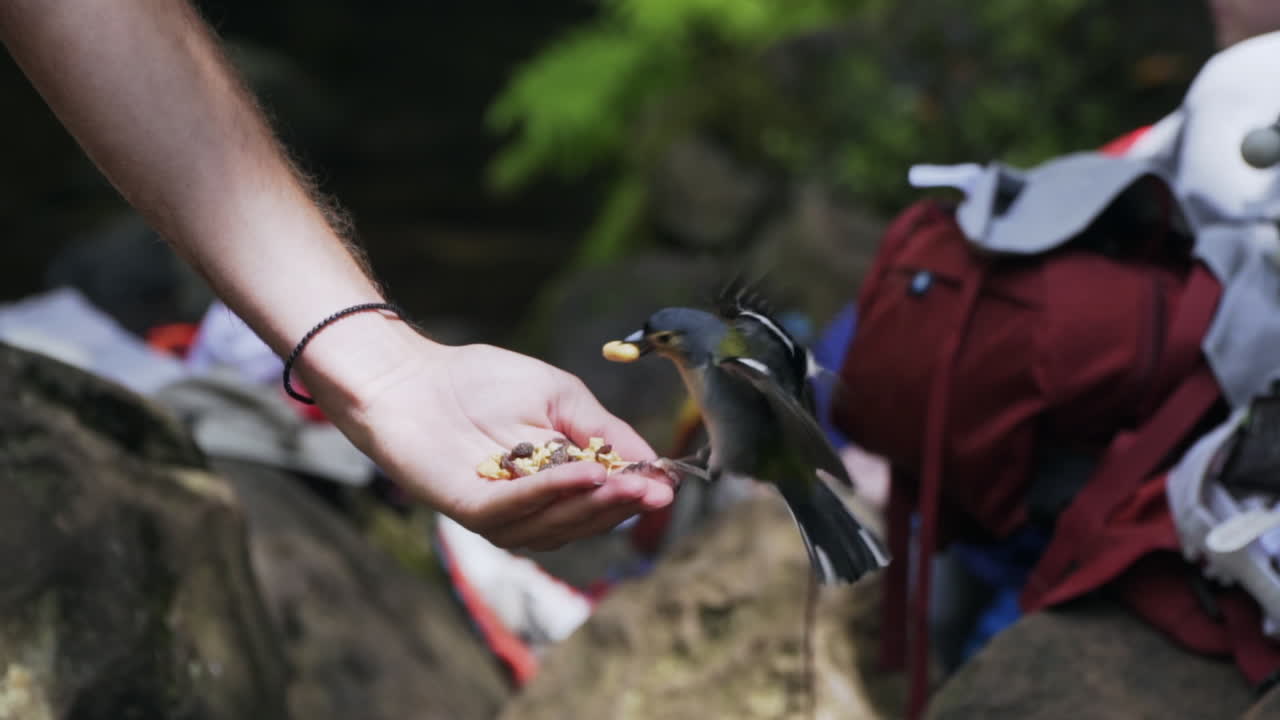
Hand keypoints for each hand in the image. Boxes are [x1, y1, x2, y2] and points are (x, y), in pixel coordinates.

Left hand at [310, 331, 674, 550]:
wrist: (411, 374)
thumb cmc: (481, 381)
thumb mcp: (560, 397)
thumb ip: (602, 430)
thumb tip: (654, 465)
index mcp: (556, 480)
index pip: (604, 499)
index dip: (637, 495)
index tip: (667, 487)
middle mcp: (531, 506)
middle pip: (585, 520)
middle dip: (619, 504)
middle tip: (650, 490)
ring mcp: (500, 512)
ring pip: (554, 524)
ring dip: (590, 504)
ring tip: (620, 481)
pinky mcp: (469, 508)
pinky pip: (516, 511)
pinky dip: (551, 494)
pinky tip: (582, 474)